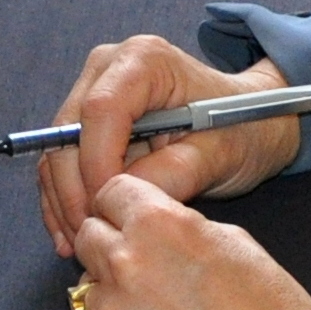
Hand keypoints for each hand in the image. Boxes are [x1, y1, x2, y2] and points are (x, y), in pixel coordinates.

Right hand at [35, 35, 304, 255]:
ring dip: (63, 202)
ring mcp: (92, 90)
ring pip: (57, 152)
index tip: (108, 213)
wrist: (252, 121)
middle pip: (68, 133)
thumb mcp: (221, 153)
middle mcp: (108, 67)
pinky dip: (63, 200)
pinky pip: (62, 162)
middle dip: (74, 192)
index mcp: (144, 61)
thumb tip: (121, 199)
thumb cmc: (244, 129)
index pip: (100, 111)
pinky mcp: (86, 119)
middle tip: (89, 243)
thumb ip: (175, 172)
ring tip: (79, 248)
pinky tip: (69, 236)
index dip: (96, 166)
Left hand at [70, 175, 310, 309]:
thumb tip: (153, 230)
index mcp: (157, 225)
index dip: (124, 209)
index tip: (134, 227)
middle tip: (146, 277)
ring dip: (114, 301)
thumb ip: (180, 228)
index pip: (109, 193)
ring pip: (89, 294)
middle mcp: (122, 265)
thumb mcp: (235, 243)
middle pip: (89, 240)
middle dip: (111, 250)